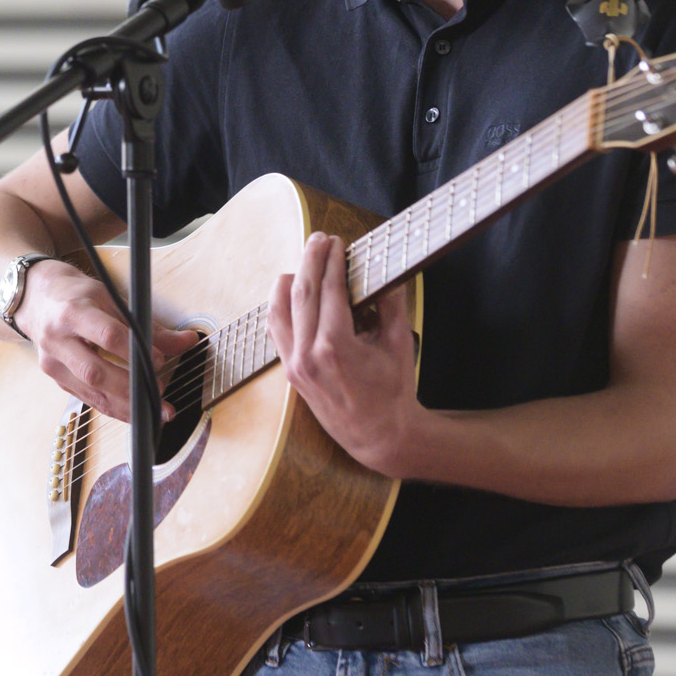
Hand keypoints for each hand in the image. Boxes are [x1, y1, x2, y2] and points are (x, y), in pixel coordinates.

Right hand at [16, 260, 198, 421]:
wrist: (35, 299)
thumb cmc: (76, 295)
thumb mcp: (110, 298)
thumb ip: (147, 324)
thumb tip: (186, 342)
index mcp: (73, 312)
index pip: (106, 336)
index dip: (135, 352)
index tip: (160, 361)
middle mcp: (58, 340)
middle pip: (95, 371)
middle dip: (130, 388)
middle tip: (159, 394)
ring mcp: (53, 363)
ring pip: (90, 392)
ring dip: (125, 406)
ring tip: (154, 413)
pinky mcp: (55, 378)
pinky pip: (87, 399)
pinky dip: (113, 407)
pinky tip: (133, 412)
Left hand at [268, 232, 418, 474]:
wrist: (379, 436)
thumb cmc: (393, 391)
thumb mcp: (399, 344)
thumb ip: (390, 304)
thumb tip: (385, 271)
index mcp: (335, 347)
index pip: (328, 290)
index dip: (332, 261)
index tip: (337, 242)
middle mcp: (308, 355)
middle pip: (300, 293)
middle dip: (310, 260)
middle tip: (319, 239)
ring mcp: (294, 365)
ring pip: (278, 310)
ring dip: (289, 281)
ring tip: (303, 262)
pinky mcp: (290, 373)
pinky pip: (277, 331)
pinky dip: (280, 307)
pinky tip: (290, 293)